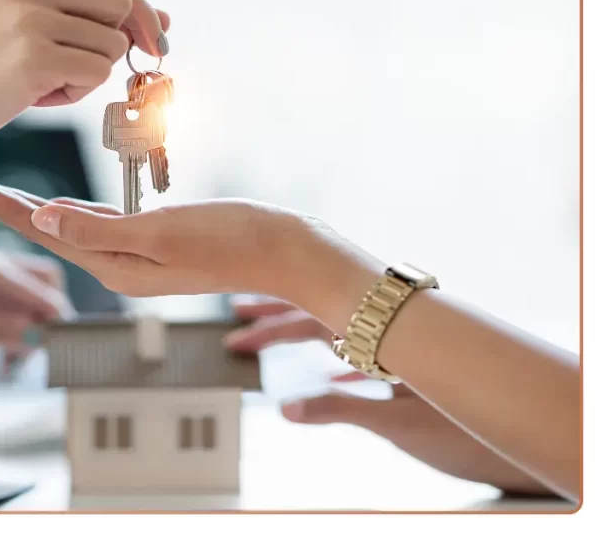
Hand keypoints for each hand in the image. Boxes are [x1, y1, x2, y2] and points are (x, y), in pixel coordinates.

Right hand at [0, 0, 170, 155]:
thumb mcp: (14, 21)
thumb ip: (77, 13)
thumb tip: (158, 20)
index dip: (137, 10)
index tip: (152, 39)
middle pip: (120, 3)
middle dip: (124, 40)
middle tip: (94, 69)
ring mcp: (29, 19)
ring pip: (110, 45)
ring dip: (87, 74)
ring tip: (41, 84)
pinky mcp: (33, 59)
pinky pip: (96, 74)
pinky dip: (76, 94)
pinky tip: (36, 97)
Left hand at [0, 171, 382, 327]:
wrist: (284, 250)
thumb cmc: (233, 240)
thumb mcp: (165, 234)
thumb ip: (103, 230)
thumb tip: (44, 220)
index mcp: (111, 264)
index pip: (37, 229)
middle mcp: (114, 264)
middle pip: (41, 228)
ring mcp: (133, 254)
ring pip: (65, 226)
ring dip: (26, 206)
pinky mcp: (151, 241)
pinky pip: (96, 223)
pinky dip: (68, 208)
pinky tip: (55, 202)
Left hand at [0, 241, 73, 395]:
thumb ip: (2, 329)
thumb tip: (44, 333)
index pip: (29, 279)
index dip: (50, 308)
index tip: (69, 336)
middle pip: (40, 283)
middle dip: (47, 318)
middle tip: (47, 352)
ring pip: (36, 302)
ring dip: (37, 332)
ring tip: (19, 363)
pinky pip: (23, 318)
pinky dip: (24, 340)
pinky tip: (10, 363)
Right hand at [224, 296, 554, 496]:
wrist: (515, 437)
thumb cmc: (463, 433)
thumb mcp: (396, 425)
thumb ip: (341, 411)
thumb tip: (285, 407)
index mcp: (381, 337)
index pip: (313, 316)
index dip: (272, 318)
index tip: (238, 319)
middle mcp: (386, 334)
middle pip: (319, 315)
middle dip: (277, 317)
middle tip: (236, 318)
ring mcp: (395, 351)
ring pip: (337, 332)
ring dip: (299, 334)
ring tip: (266, 335)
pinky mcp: (407, 372)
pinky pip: (360, 357)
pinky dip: (334, 362)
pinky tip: (323, 373)